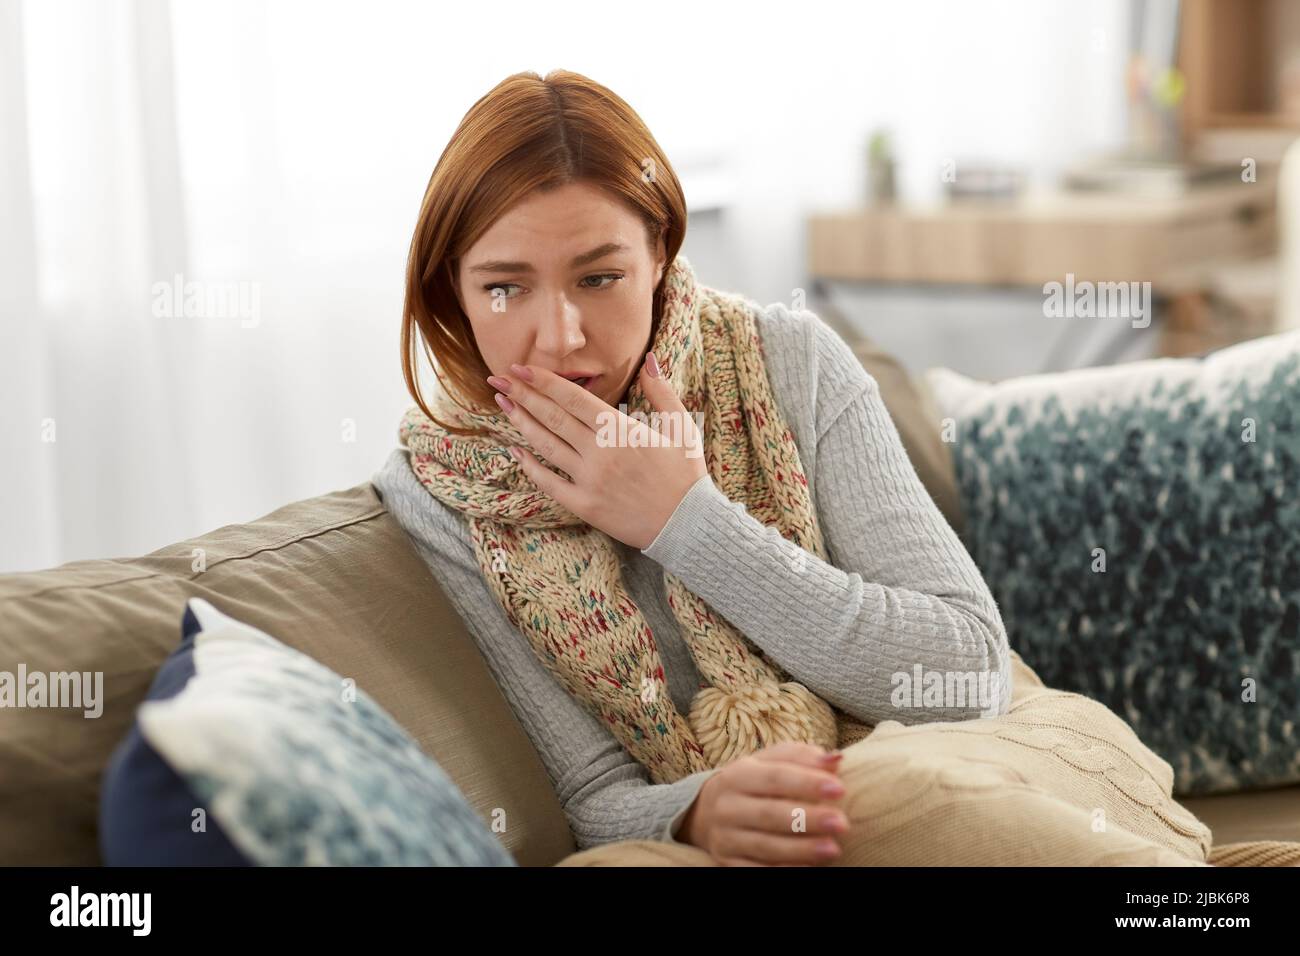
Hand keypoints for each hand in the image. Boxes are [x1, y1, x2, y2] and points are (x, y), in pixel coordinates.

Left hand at [486, 353, 708, 549]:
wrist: (687, 524)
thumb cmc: (686, 475)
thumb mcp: (682, 427)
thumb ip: (661, 392)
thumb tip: (650, 359)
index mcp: (620, 429)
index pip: (573, 398)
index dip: (544, 381)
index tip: (521, 368)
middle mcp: (599, 452)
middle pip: (552, 417)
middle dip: (522, 394)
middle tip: (498, 378)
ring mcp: (589, 480)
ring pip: (546, 445)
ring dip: (520, 422)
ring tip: (502, 403)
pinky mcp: (584, 505)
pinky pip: (548, 483)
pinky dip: (529, 466)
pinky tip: (513, 450)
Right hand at [680, 742, 848, 865]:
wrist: (707, 812)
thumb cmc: (755, 783)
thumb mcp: (771, 762)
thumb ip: (802, 758)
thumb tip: (836, 760)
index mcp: (738, 775)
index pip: (775, 777)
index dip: (807, 783)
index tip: (839, 789)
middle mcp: (727, 806)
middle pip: (769, 813)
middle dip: (807, 819)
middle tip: (841, 823)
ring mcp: (725, 837)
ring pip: (765, 846)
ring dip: (801, 850)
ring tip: (832, 849)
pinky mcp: (728, 862)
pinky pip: (756, 870)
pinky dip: (785, 870)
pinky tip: (811, 867)